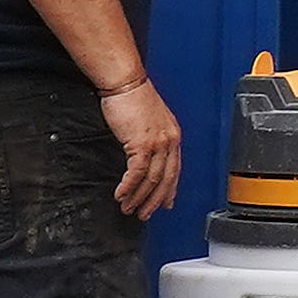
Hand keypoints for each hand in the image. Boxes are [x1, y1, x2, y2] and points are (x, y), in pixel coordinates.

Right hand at [94, 75, 181, 220]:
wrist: (126, 83)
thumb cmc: (133, 97)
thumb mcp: (148, 121)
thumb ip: (151, 138)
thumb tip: (144, 154)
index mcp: (173, 135)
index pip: (176, 169)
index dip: (170, 189)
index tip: (165, 203)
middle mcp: (170, 140)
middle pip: (167, 178)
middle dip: (155, 200)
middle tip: (145, 214)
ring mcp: (158, 142)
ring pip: (152, 179)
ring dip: (139, 197)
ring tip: (128, 208)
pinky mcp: (142, 143)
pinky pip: (137, 172)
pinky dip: (128, 186)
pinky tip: (121, 194)